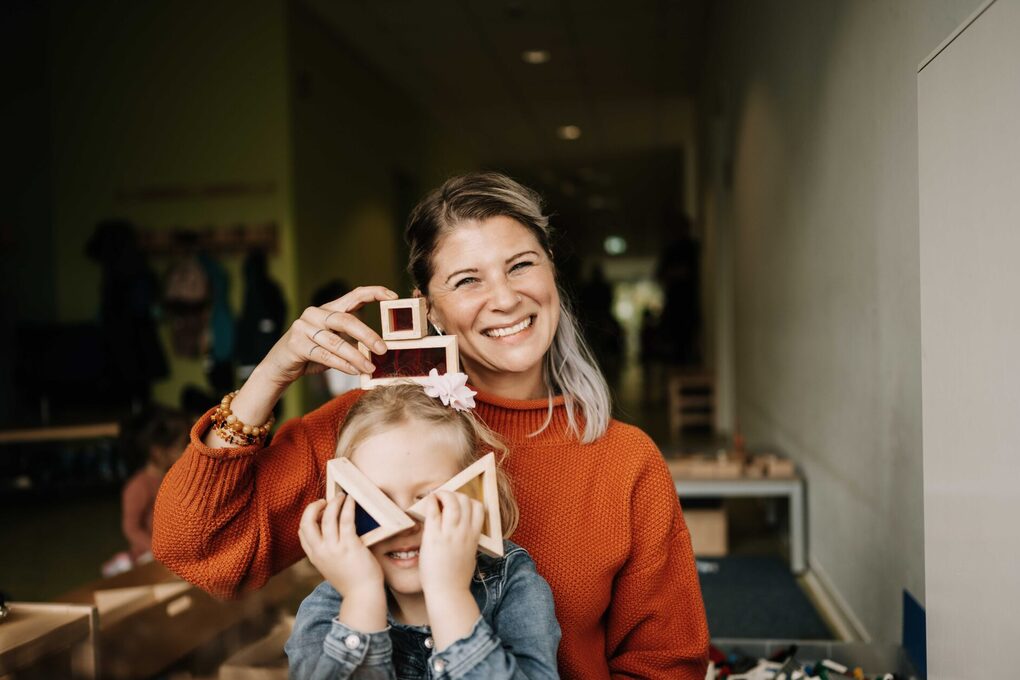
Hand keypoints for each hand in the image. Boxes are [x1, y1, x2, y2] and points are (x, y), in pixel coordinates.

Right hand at [214, 286, 398, 438]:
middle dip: (367, 335)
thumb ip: (352, 340)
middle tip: (383, 349)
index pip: (354, 295)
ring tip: (370, 368)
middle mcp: (315, 313)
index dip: (374, 292)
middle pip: (346, 320)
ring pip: (336, 342)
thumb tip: (381, 348)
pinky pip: (324, 355)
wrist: (279, 366)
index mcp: (329, 309)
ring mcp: (303, 327)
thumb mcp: (335, 343)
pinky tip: (355, 371)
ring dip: (356, 357)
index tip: (393, 297)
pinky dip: (342, 364)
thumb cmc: (312, 353)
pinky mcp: (295, 344)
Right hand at [299, 493, 386, 630]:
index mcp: (314, 557)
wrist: (363, 595)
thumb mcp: (330, 567)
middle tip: (325, 501)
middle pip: (307, 522)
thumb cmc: (351, 580)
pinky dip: (347, 507)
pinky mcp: (350, 545)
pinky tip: (351, 500)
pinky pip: (346, 519)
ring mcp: (334, 549)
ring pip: (328, 517)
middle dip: (314, 507)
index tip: (318, 510)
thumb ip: (326, 553)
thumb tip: (331, 536)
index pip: (302, 532)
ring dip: (334, 503)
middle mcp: (320, 552)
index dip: (308, 518)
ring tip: (341, 496)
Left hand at [418, 491, 484, 649]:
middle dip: (456, 494)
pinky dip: (431, 502)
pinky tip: (428, 501)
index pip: (479, 507)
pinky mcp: (433, 537)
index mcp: (474, 536)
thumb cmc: (457, 576)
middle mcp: (464, 531)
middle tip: (446, 499)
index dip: (470, 500)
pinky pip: (433, 512)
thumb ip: (469, 540)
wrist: (447, 591)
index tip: (460, 503)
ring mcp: (449, 533)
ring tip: (437, 497)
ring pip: (452, 501)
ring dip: (444, 494)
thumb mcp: (470, 554)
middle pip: (466, 500)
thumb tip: (463, 530)